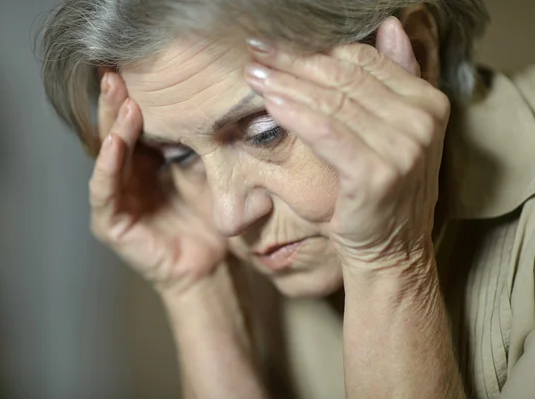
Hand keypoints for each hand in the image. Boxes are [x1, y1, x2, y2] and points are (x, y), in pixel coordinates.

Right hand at [89, 73, 227, 294]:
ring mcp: (115, 199)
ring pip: (107, 156)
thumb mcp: (206, 174)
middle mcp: (126, 176)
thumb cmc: (208, 220)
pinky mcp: (110, 223)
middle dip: (116, 102)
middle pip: (116, 133)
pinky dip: (107, 166)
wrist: (209, 266)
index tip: (136, 66)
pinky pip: (104, 190)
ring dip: (113, 127)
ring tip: (122, 99)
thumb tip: (219, 103)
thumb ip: (201, 144)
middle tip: (117, 71)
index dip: (133, 98)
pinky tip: (114, 144)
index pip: (134, 125)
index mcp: (146, 163)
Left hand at [244, 17, 449, 274]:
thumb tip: (390, 26)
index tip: (280, 48)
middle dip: (294, 63)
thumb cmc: (384, 191)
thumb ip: (393, 81)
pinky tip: (270, 104)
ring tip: (254, 74)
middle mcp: (421, 120)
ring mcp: (402, 147)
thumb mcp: (395, 133)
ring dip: (286, 85)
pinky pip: (327, 133)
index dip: (318, 51)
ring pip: (332, 102)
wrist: (393, 250)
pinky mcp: (375, 173)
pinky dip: (296, 116)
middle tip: (257, 52)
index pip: (364, 61)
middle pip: (344, 77)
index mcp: (428, 102)